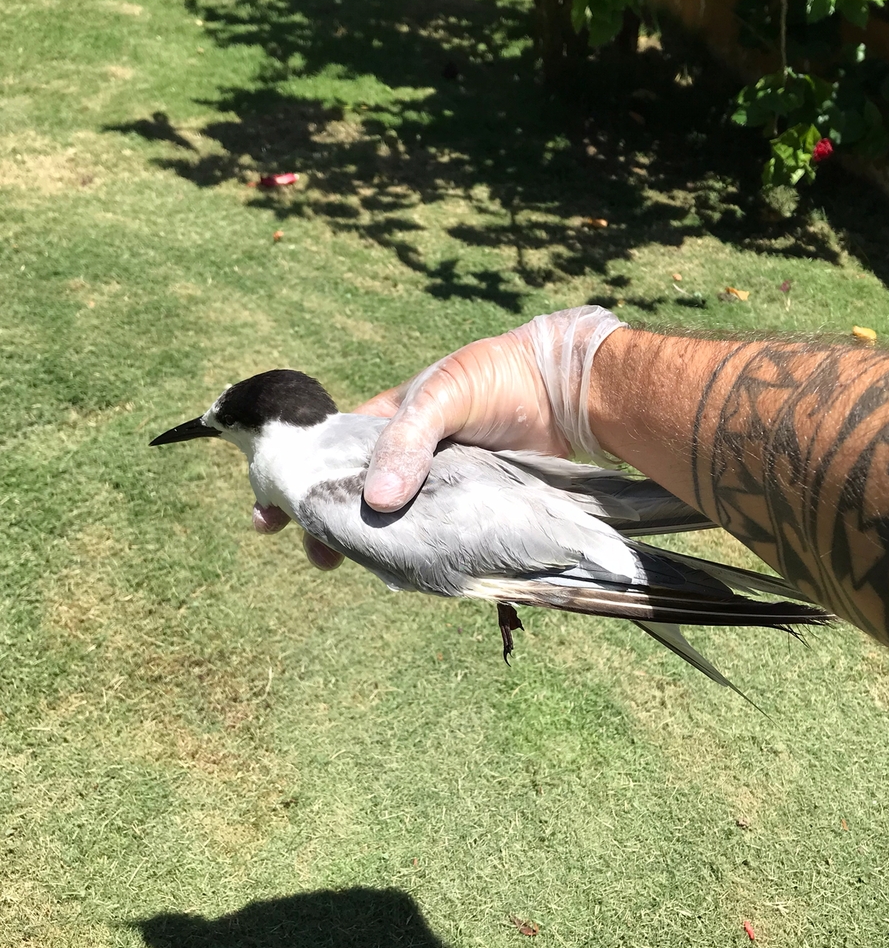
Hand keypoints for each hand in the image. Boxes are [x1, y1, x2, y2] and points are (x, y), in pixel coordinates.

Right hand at [251, 305, 623, 563]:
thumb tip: (377, 502)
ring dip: (367, 541)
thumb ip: (407, 441)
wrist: (561, 390)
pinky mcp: (465, 503)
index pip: (330, 454)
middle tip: (314, 558)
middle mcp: (405, 454)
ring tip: (347, 566)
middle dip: (325, 522)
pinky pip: (430, 530)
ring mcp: (435, 482)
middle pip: (354, 493)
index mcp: (386, 421)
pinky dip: (411, 548)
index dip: (298, 482)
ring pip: (390, 518)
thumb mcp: (441, 398)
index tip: (268, 515)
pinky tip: (397, 569)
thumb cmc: (495, 378)